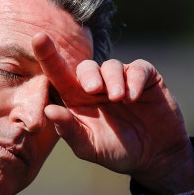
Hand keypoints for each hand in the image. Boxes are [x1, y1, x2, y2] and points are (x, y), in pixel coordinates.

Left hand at [32, 32, 193, 194]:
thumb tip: (48, 110)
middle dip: (88, 75)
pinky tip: (133, 97)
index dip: (48, 55)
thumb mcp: (90, 147)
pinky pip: (137, 68)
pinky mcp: (145, 78)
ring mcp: (121, 80)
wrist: (155, 157)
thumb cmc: (116, 152)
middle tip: (93, 90)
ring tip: (119, 99)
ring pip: (111, 65)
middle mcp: (96, 86)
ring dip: (112, 80)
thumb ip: (69, 130)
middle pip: (85, 67)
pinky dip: (134, 80)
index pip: (58, 74)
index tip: (38, 37)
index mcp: (76, 100)